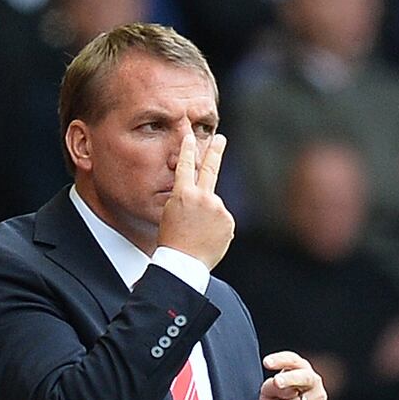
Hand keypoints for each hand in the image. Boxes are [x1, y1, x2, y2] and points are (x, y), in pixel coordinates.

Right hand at [157, 133, 233, 269]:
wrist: (182, 263)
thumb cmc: (171, 240)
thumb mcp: (170, 213)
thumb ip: (187, 199)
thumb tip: (204, 194)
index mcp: (182, 194)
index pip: (185, 166)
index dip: (187, 150)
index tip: (190, 137)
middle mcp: (202, 197)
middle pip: (210, 168)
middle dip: (215, 151)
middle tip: (220, 138)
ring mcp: (217, 208)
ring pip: (215, 206)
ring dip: (208, 217)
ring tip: (197, 234)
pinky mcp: (228, 221)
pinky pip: (222, 221)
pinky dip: (216, 228)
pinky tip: (206, 239)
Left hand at [259, 351, 328, 399]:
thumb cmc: (282, 398)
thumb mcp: (271, 390)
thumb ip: (271, 386)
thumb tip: (279, 388)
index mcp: (300, 368)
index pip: (291, 360)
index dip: (279, 360)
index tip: (266, 362)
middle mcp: (312, 380)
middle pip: (302, 377)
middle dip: (289, 379)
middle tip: (276, 382)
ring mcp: (318, 399)